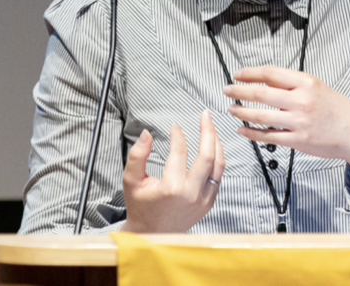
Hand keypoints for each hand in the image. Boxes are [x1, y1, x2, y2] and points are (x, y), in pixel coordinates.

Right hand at [122, 110, 224, 232]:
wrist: (153, 234)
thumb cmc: (141, 207)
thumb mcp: (131, 181)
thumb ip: (137, 155)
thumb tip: (146, 134)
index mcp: (172, 188)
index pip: (180, 152)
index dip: (178, 135)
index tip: (175, 126)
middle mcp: (191, 193)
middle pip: (207, 155)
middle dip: (208, 130)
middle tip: (206, 115)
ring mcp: (203, 199)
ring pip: (218, 164)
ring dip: (217, 142)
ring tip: (211, 127)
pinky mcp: (209, 202)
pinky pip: (218, 175)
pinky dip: (217, 158)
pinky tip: (212, 146)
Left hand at [223, 67, 349, 183]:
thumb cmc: (336, 108)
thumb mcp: (316, 86)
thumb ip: (292, 84)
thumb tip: (264, 80)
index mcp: (306, 83)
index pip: (271, 74)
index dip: (250, 73)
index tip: (238, 74)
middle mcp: (301, 101)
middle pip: (261, 93)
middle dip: (239, 91)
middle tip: (228, 90)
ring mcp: (298, 122)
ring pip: (261, 116)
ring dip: (242, 112)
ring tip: (232, 109)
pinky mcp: (297, 141)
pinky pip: (268, 136)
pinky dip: (251, 133)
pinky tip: (242, 130)